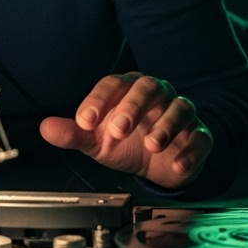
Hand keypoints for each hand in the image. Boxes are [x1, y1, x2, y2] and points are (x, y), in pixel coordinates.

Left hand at [39, 72, 212, 188]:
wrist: (161, 163)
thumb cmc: (128, 143)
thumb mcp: (98, 140)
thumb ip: (74, 133)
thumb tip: (46, 128)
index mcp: (128, 89)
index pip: (112, 84)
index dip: (98, 100)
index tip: (84, 121)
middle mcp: (157, 95)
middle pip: (148, 87)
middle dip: (133, 107)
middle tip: (118, 129)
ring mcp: (180, 113)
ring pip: (179, 108)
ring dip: (166, 125)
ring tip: (151, 145)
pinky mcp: (199, 135)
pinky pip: (201, 137)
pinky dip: (190, 151)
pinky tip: (177, 164)